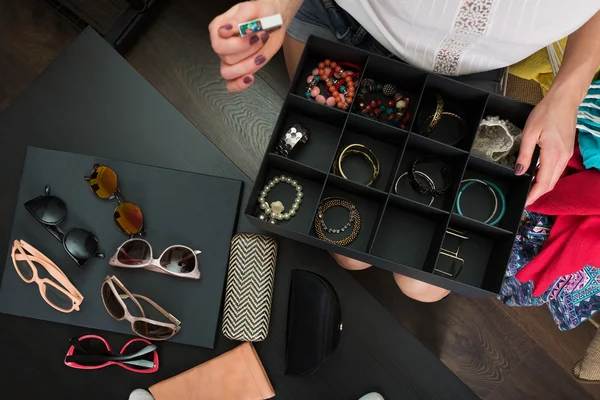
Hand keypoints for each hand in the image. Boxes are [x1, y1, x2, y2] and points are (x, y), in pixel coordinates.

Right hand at [209, 1, 287, 91]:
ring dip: (248, 65)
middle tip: (260, 38)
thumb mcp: (252, 9)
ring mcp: (230, 58)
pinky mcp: (240, 69)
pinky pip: (231, 84)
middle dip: (248, 50)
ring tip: (260, 54)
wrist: (274, 20)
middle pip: (226, 58)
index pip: (218, 43)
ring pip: (229, 72)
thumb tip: (226, 30)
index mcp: (219, 28)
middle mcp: (223, 44)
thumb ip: (238, 20)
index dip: (236, 43)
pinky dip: (239, 84)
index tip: (251, 33)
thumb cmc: (262, 13)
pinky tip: (249, 78)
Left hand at [515, 89, 577, 205]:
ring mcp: (567, 155)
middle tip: (525, 198)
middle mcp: (563, 158)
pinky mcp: (567, 150)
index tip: (525, 202)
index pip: (543, 183)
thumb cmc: (547, 112)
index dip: (534, 195)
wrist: (565, 100)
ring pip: (554, 177)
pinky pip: (557, 169)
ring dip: (543, 185)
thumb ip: (524, 156)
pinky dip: (547, 175)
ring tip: (529, 188)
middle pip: (550, 183)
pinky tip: (538, 174)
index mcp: (553, 155)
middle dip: (538, 193)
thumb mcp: (529, 133)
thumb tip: (518, 172)